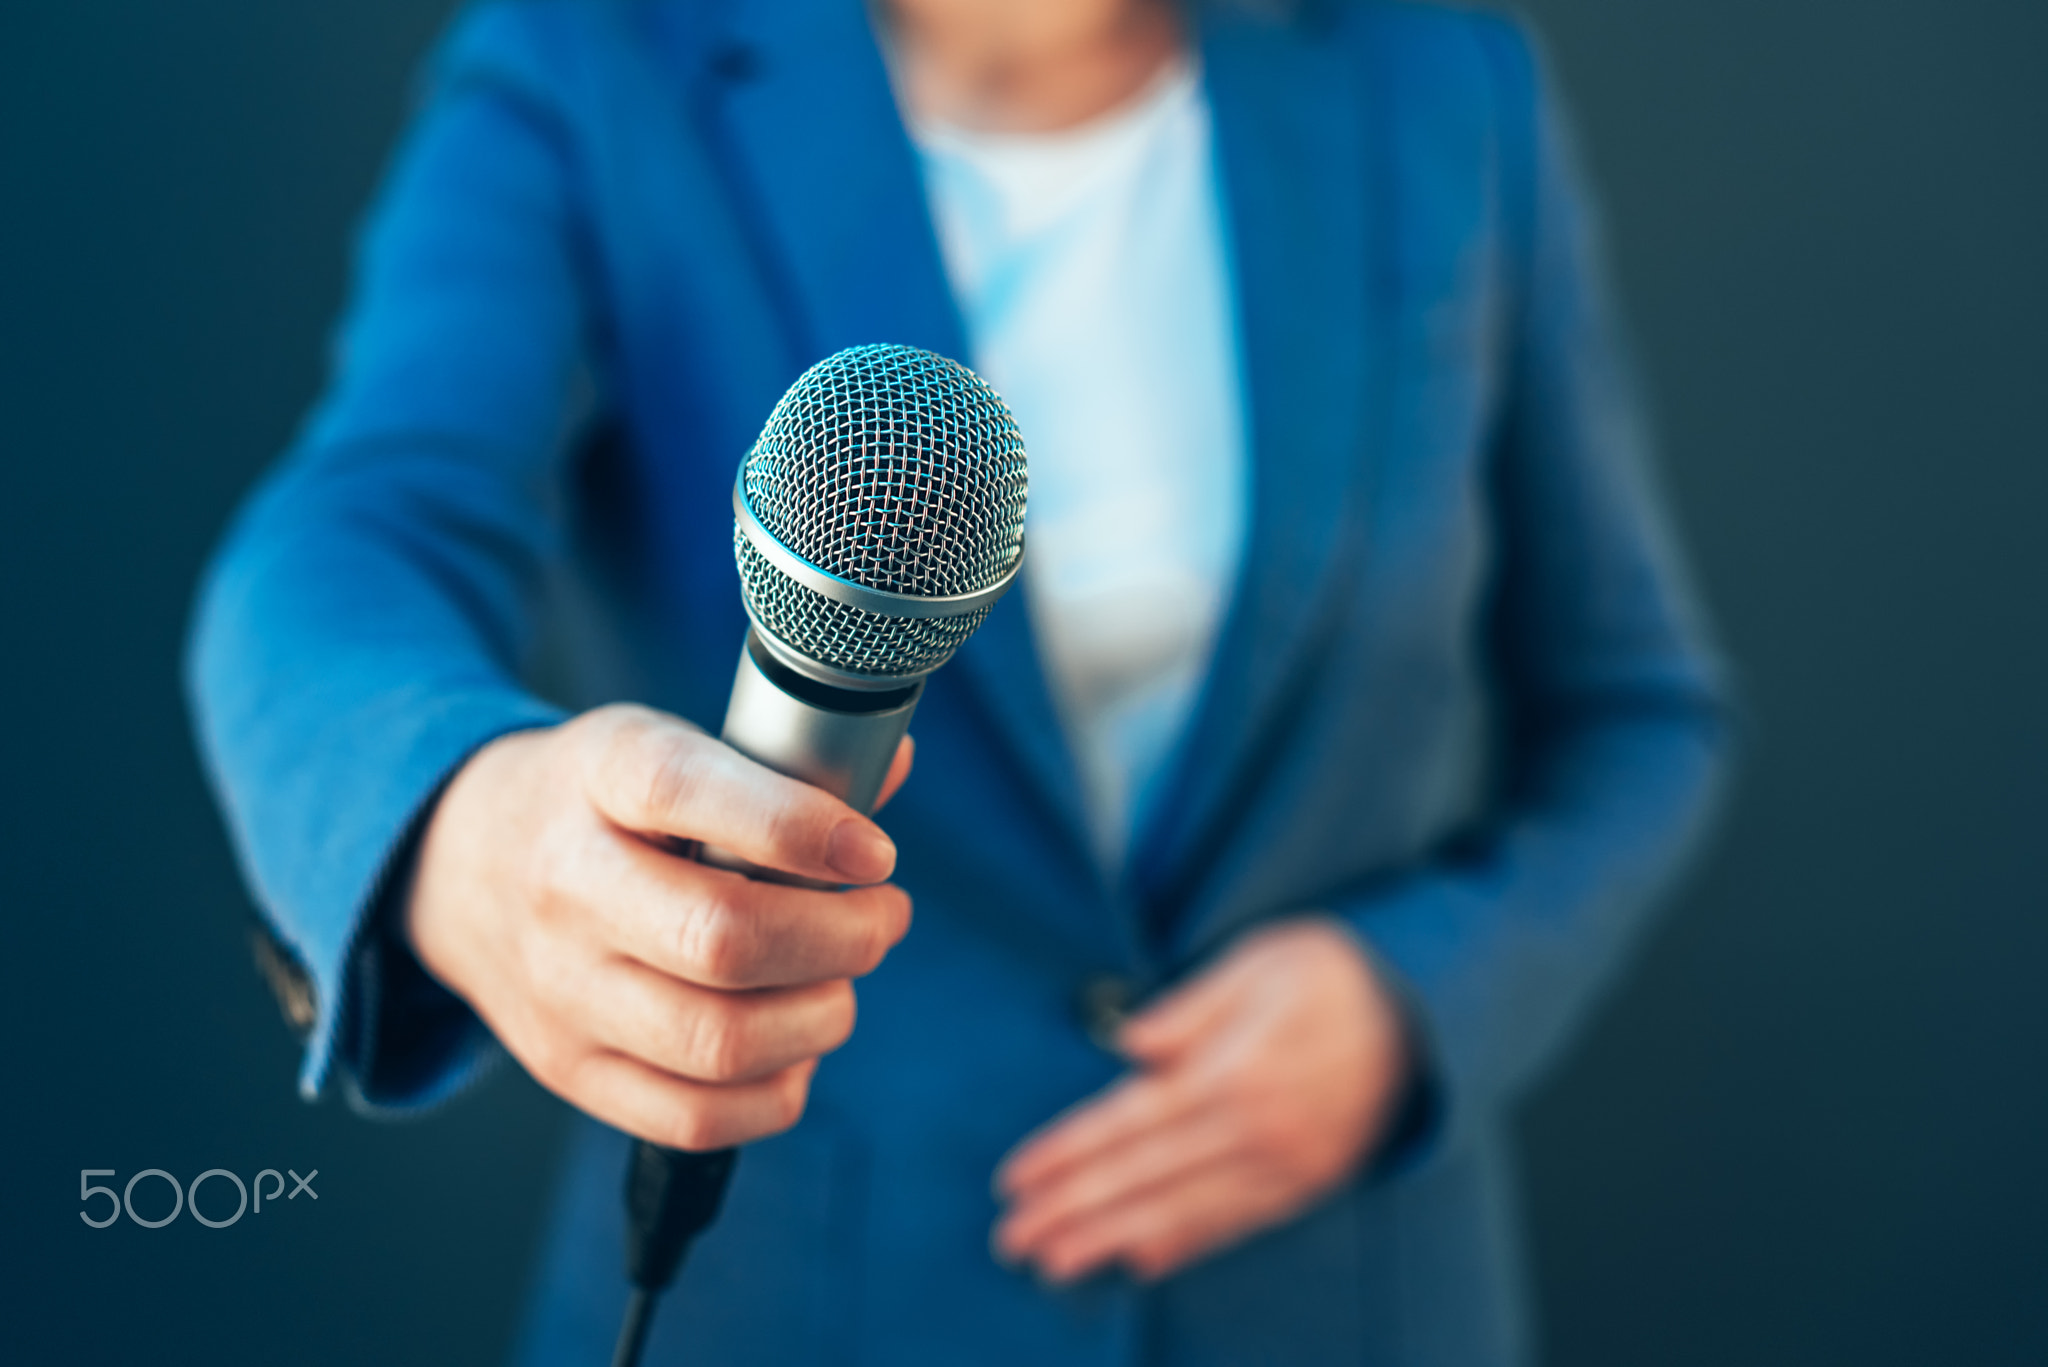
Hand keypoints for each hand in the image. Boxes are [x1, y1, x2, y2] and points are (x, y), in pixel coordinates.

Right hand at [406, 704, 913, 1150]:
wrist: (463, 864)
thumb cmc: (599, 802)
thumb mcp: (667, 742)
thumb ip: (781, 759)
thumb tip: (888, 767)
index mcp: (600, 776)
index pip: (690, 792)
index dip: (802, 827)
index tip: (874, 851)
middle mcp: (567, 884)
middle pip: (724, 939)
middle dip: (843, 937)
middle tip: (882, 917)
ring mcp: (561, 989)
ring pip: (720, 1041)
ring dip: (821, 1017)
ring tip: (839, 981)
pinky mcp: (569, 1068)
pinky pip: (696, 1117)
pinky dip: (774, 1091)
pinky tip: (794, 1046)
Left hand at [992, 918, 1408, 1282]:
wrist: (1430, 1015)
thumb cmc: (1335, 973)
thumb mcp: (1265, 960)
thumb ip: (1193, 1007)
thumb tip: (1131, 1047)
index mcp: (1240, 1071)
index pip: (1132, 1120)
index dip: (1069, 1152)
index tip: (1017, 1178)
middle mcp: (1261, 1130)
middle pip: (1147, 1177)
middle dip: (1074, 1210)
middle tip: (1013, 1238)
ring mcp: (1288, 1166)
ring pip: (1186, 1211)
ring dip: (1113, 1238)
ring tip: (1056, 1260)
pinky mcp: (1310, 1184)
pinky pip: (1237, 1221)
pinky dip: (1187, 1243)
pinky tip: (1140, 1257)